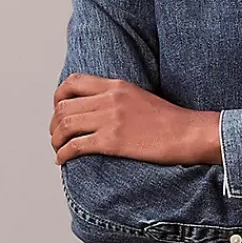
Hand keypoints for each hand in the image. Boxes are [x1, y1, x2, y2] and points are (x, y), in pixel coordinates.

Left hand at [52, 74, 221, 164]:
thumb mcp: (139, 96)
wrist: (187, 133)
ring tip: (58, 149)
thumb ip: (117, 98)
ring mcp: (110, 120)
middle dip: (54, 123)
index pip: (73, 82)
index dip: (58, 97)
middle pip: (64, 106)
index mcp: (115, 85)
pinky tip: (62, 160)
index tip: (59, 110)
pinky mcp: (112, 141)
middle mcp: (109, 99)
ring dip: (55, 139)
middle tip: (56, 136)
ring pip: (65, 125)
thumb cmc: (169, 121)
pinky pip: (76, 146)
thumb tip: (99, 110)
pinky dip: (63, 154)